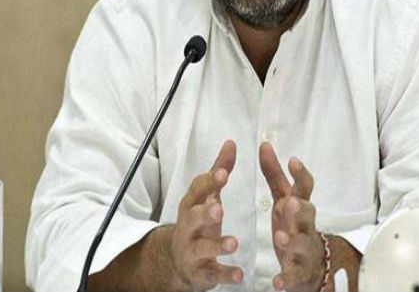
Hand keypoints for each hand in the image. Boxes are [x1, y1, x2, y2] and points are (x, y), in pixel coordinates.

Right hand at [169, 140, 242, 290]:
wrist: (178, 261)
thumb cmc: (198, 223)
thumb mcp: (207, 196)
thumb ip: (219, 171)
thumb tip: (231, 143)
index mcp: (192, 205)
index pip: (197, 191)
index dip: (209, 182)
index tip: (223, 173)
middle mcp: (188, 227)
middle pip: (193, 218)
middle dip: (205, 213)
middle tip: (220, 208)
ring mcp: (192, 250)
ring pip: (202, 248)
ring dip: (217, 245)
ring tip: (234, 243)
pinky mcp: (201, 272)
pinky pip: (213, 274)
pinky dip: (226, 274)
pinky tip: (240, 274)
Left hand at [259, 142, 325, 291]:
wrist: (311, 266)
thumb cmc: (294, 226)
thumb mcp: (283, 199)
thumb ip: (274, 174)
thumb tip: (265, 144)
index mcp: (299, 207)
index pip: (305, 189)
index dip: (301, 175)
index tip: (293, 160)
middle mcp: (305, 227)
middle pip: (307, 216)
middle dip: (300, 210)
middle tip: (291, 202)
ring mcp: (303, 250)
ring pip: (301, 245)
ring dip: (292, 242)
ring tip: (280, 238)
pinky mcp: (297, 273)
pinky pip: (292, 276)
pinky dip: (286, 278)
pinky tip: (277, 281)